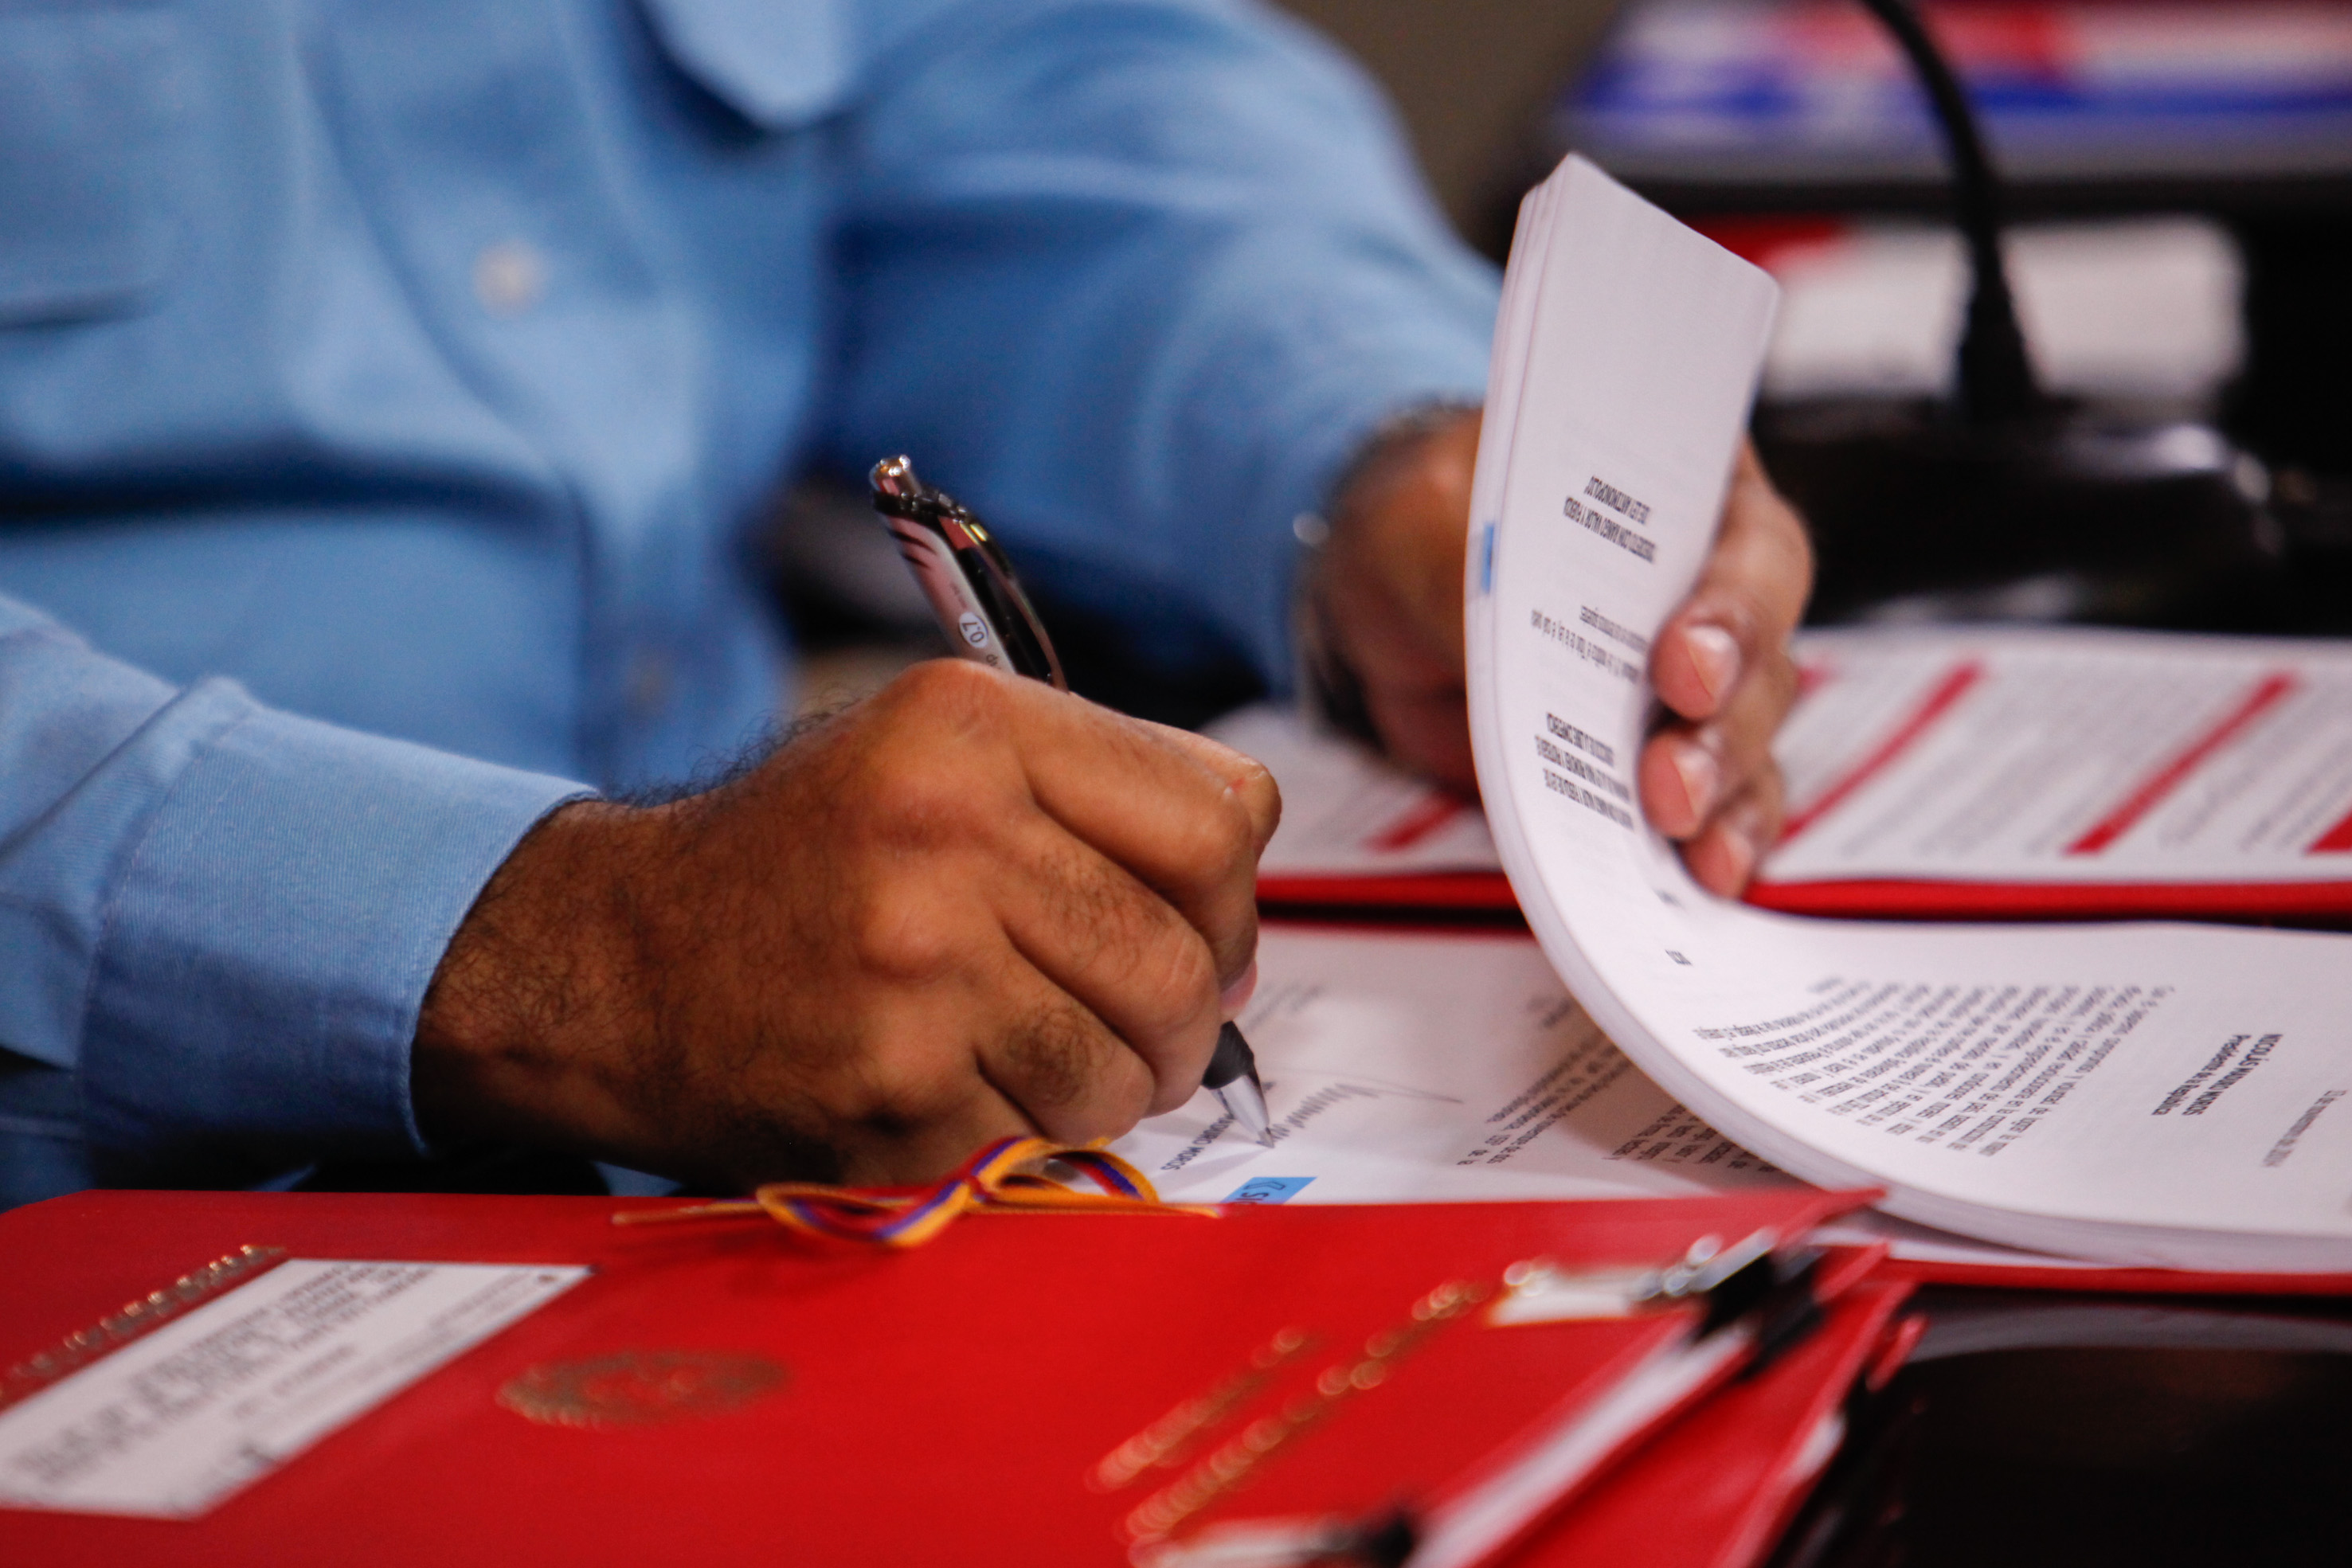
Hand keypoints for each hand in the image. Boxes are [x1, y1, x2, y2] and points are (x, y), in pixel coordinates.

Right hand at [412, 660, 1279, 1189]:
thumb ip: (1105, 801)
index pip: (1220, 821)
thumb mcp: (940, 754)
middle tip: (1128, 1025)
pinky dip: (1016, 1136)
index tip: (1189, 928)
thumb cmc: (808, 858)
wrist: (616, 961)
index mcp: (972, 723)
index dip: (1226, 898)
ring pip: (1127, 1070)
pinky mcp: (887, 1093)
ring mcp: (913, 971)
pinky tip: (947, 1090)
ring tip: (1027, 1054)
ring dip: (1103, 1087)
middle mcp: (943, 833)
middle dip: (1181, 1015)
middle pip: (1182, 962)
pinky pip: (1039, 1142)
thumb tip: (1243, 942)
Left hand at [1315, 412, 1812, 894]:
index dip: (1729, 606)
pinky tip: (1704, 875)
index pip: (1743, 542)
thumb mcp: (1423, 517)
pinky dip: (1716, 840)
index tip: (1680, 664)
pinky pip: (1721, 805)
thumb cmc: (1427, 522)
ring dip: (1719, 788)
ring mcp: (1701, 675)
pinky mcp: (1667, 754)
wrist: (1391, 596)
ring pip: (1749, 735)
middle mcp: (1716, 575)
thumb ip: (1470, 570)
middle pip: (1762, 653)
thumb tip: (1500, 646)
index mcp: (1685, 484)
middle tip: (1671, 780)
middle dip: (1721, 721)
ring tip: (1679, 831)